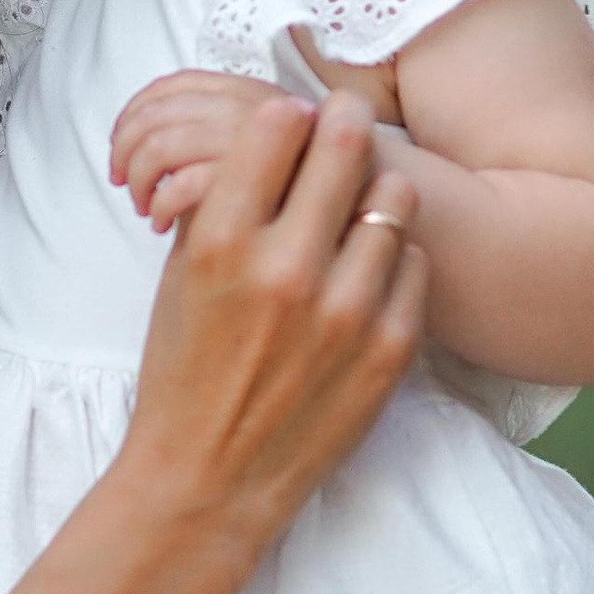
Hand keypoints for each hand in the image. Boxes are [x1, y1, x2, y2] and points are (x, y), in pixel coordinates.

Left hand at [110, 67, 311, 233]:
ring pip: (165, 144)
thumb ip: (223, 141)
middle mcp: (258, 107)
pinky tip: (164, 224)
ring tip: (145, 208)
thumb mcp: (273, 153)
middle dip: (127, 148)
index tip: (119, 146)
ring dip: (140, 178)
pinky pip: (189, 182)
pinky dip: (163, 202)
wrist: (384, 214)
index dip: (134, 112)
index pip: (176, 84)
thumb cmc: (320, 196)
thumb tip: (144, 150)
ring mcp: (261, 140)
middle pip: (161, 112)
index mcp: (254, 93)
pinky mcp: (266, 182)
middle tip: (124, 183)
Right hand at [110, 92, 423, 568]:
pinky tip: (366, 275)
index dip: (288, 115)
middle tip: (348, 123)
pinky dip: (394, 260)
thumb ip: (220, 204)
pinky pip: (416, 263)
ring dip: (375, 195)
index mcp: (220, 244)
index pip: (276, 126)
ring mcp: (346, 311)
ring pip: (394, 200)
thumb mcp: (177, 280)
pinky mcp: (390, 348)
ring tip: (356, 212)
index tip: (294, 121)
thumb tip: (271, 131)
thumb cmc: (185, 373)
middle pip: (344, 144)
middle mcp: (286, 270)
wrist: (209, 479)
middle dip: (345, 124)